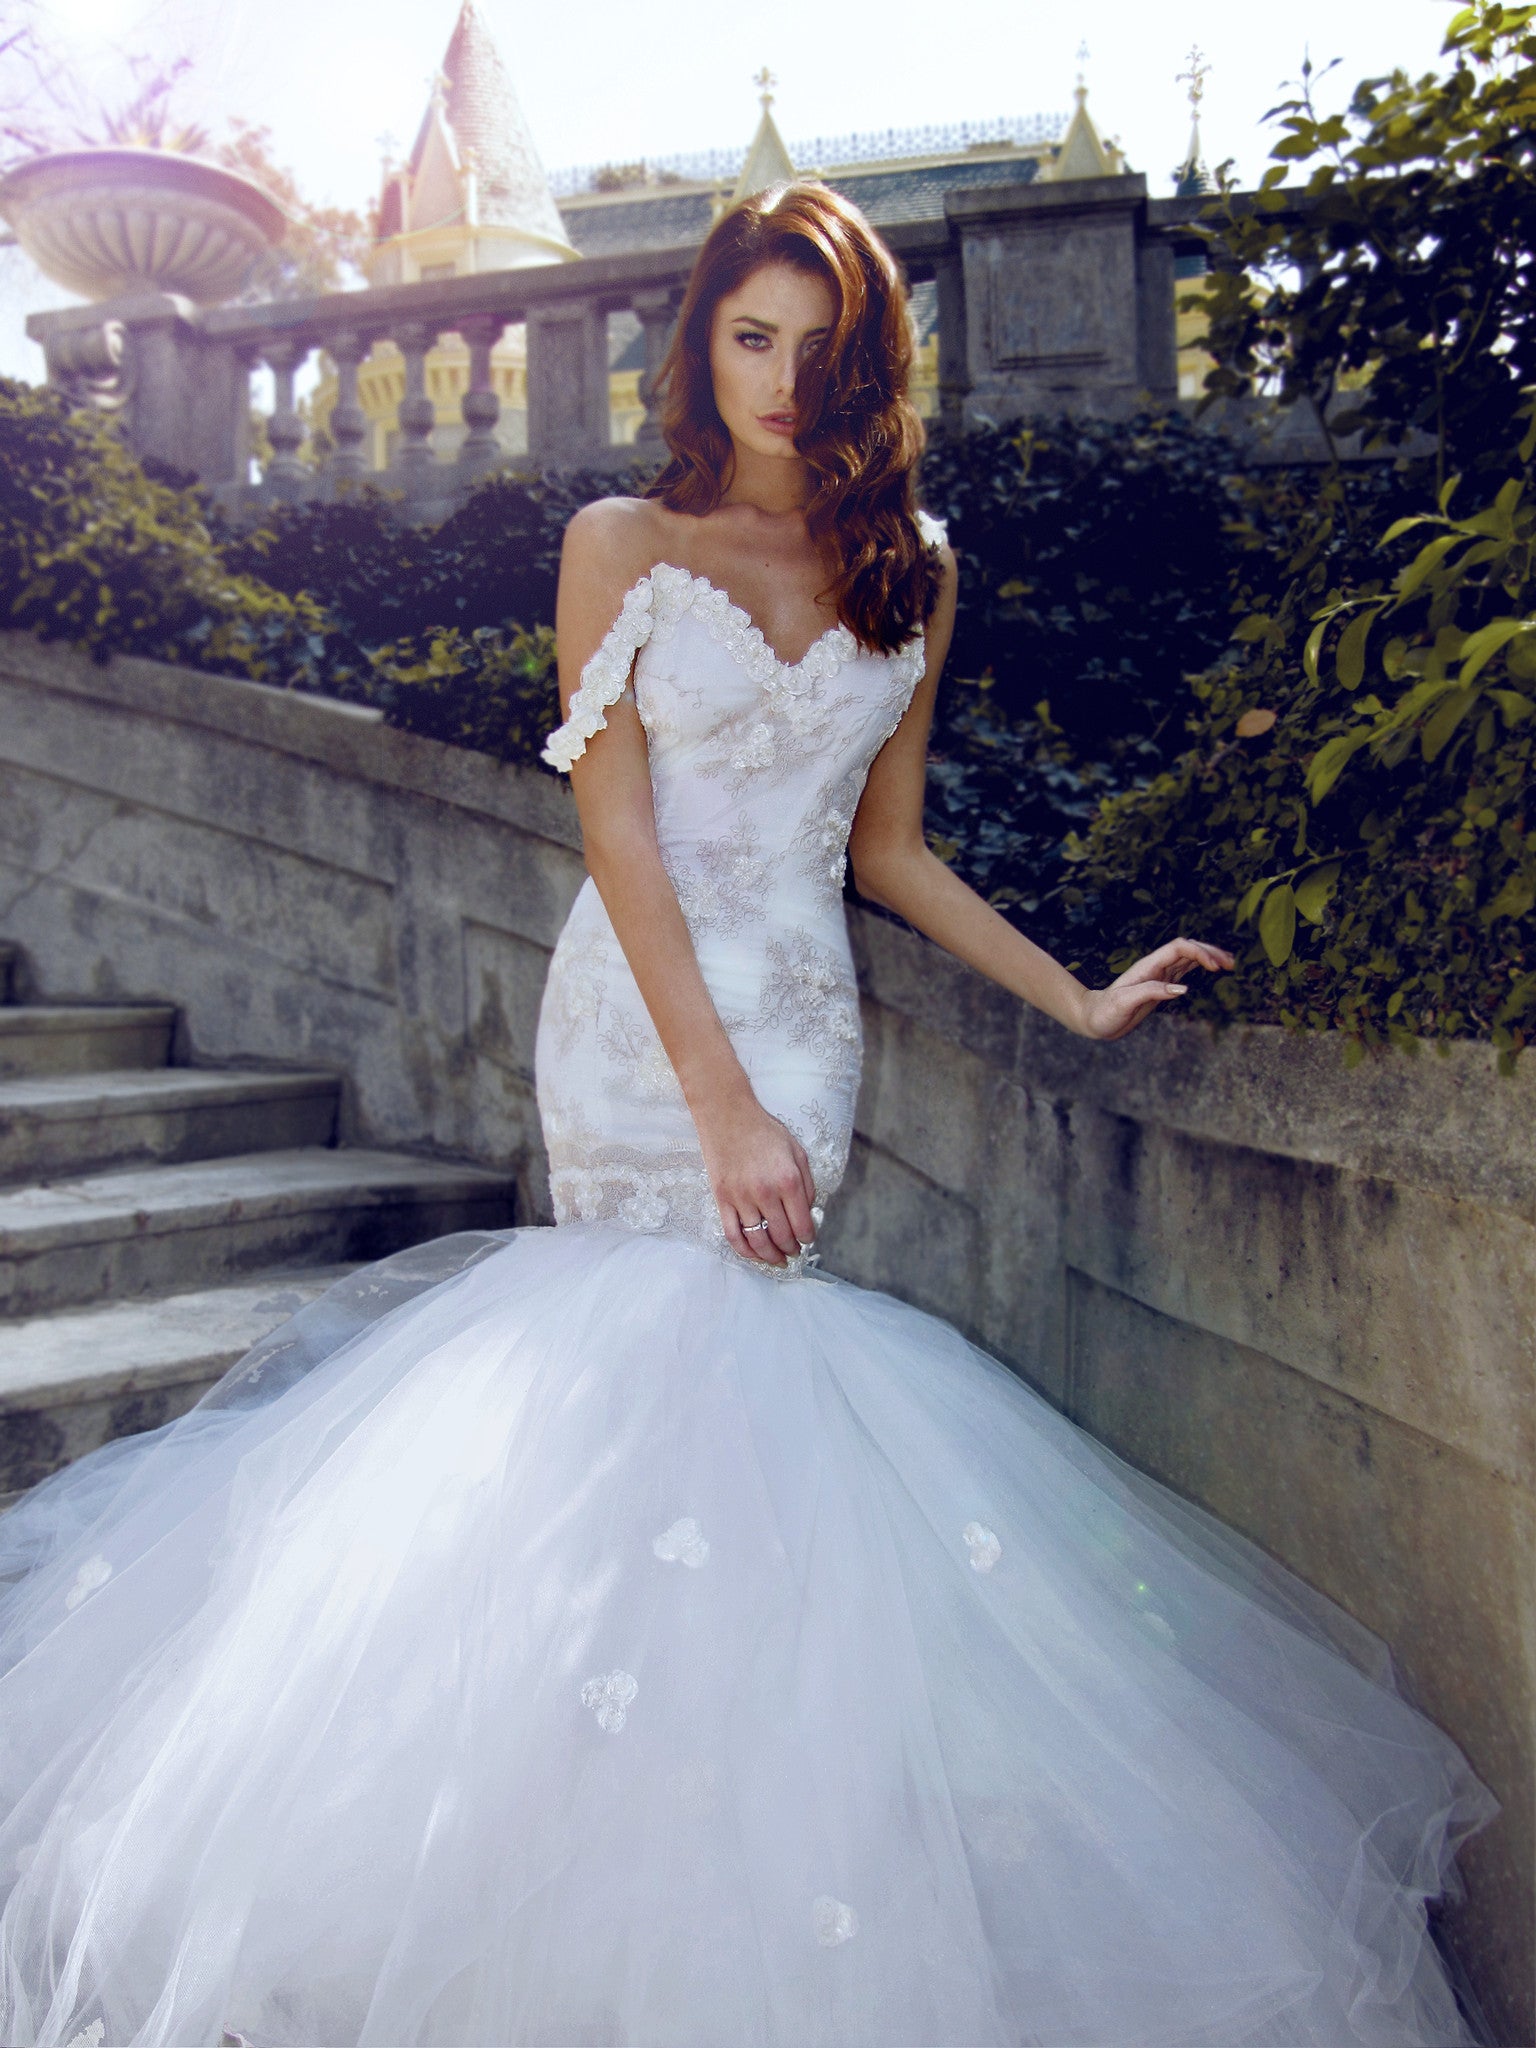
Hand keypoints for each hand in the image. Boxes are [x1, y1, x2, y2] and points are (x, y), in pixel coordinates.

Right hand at [694, 1086, 818, 1266]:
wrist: (727, 1115)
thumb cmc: (764, 1131)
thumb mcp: (797, 1151)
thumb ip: (807, 1183)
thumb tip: (807, 1212)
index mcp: (788, 1181)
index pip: (802, 1224)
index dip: (808, 1238)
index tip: (807, 1240)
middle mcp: (766, 1193)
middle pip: (782, 1236)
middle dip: (791, 1249)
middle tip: (794, 1252)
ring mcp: (741, 1198)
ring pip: (758, 1241)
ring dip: (770, 1256)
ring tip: (777, 1259)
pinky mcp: (722, 1199)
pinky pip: (733, 1235)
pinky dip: (744, 1251)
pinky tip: (754, 1254)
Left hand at [1075, 937, 1234, 1042]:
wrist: (1093, 1019)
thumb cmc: (1105, 1012)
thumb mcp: (1125, 1003)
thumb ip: (1151, 992)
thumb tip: (1182, 989)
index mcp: (1148, 967)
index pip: (1179, 949)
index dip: (1199, 953)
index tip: (1215, 968)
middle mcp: (1156, 967)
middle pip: (1188, 950)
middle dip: (1210, 952)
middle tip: (1231, 963)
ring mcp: (1159, 975)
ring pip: (1188, 959)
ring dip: (1209, 958)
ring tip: (1230, 964)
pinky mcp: (1161, 986)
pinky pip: (1184, 971)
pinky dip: (1200, 968)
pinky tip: (1212, 971)